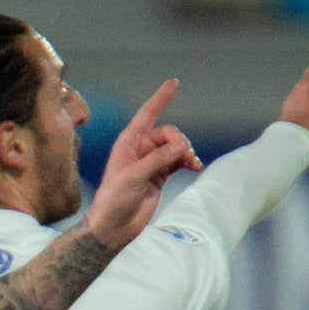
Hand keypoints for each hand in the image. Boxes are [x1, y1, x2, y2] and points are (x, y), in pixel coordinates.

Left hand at [83, 79, 200, 250]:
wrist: (114, 226)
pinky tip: (194, 167)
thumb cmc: (114, 199)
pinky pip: (177, 162)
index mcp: (128, 142)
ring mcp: (151, 163)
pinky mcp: (159, 177)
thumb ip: (158, 159)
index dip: (160, 98)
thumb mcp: (134, 175)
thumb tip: (181, 147)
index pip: (147, 114)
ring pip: (174, 148)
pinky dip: (187, 162)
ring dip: (186, 153)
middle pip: (167, 133)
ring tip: (193, 165)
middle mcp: (140, 149)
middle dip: (179, 141)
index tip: (174, 83)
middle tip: (184, 156)